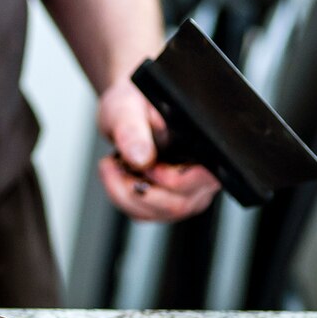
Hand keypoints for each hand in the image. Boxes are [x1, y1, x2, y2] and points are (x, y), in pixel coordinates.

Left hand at [95, 78, 220, 221]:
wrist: (128, 111)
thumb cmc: (136, 103)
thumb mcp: (129, 108)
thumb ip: (134, 131)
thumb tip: (141, 158)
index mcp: (206, 149)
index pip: (206, 179)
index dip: (175, 181)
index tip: (146, 168)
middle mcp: (200, 176)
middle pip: (178, 205)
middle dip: (139, 190)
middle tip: (115, 163)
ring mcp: (183, 194)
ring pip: (155, 213)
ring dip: (124, 193)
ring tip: (110, 165)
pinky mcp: (162, 203)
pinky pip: (141, 214)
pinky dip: (121, 197)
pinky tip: (115, 174)